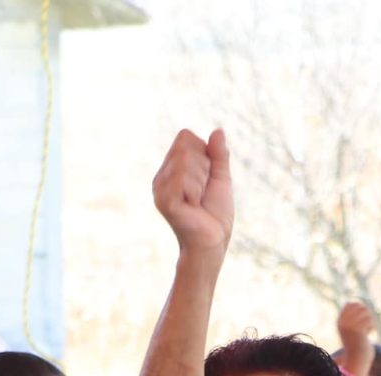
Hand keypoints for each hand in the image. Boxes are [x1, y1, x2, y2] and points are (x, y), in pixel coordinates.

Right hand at [152, 128, 232, 256]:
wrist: (214, 240)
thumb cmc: (216, 213)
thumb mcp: (220, 177)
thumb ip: (218, 155)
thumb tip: (217, 130)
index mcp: (172, 169)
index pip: (185, 137)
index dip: (204, 153)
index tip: (206, 178)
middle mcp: (162, 176)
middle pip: (185, 147)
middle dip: (204, 167)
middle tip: (203, 191)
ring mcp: (160, 189)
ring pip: (185, 161)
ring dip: (201, 180)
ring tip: (198, 200)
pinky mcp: (163, 200)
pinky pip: (182, 178)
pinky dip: (196, 190)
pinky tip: (193, 206)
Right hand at [336, 302, 375, 347]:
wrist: (357, 359)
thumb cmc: (356, 344)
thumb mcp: (351, 329)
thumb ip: (353, 316)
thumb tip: (355, 301)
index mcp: (340, 321)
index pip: (350, 304)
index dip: (359, 308)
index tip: (362, 319)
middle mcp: (342, 323)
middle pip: (359, 306)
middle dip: (366, 313)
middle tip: (367, 324)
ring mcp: (349, 327)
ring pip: (366, 312)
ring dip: (370, 320)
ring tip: (368, 330)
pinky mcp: (357, 331)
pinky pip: (369, 320)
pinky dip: (372, 327)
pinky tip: (369, 334)